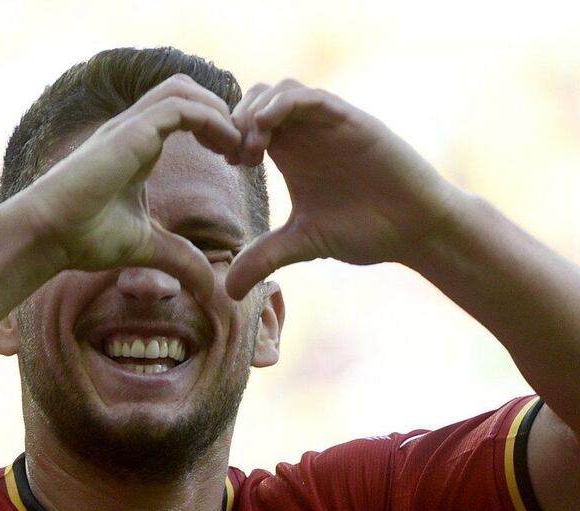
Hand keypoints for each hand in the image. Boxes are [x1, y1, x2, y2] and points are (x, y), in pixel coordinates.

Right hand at [13, 74, 241, 299]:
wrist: (47, 236)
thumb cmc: (83, 237)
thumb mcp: (148, 247)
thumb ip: (181, 259)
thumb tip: (211, 290)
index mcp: (138, 146)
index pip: (184, 113)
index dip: (217, 127)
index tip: (238, 160)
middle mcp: (135, 129)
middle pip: (187, 90)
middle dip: (223, 112)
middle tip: (244, 150)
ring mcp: (130, 127)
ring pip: (185, 90)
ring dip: (221, 112)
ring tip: (239, 147)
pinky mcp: (129, 133)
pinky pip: (180, 107)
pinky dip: (211, 119)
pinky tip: (226, 148)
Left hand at [225, 79, 464, 299]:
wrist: (415, 229)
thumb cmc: (365, 230)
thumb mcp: (303, 243)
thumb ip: (265, 258)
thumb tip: (231, 292)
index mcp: (290, 153)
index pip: (245, 124)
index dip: (226, 134)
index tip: (223, 161)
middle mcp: (305, 133)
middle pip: (255, 99)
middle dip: (235, 121)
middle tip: (234, 156)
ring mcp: (327, 124)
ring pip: (279, 90)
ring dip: (255, 111)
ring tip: (252, 149)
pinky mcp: (350, 121)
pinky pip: (311, 97)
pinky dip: (283, 103)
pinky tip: (266, 126)